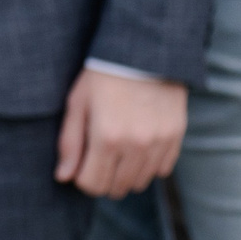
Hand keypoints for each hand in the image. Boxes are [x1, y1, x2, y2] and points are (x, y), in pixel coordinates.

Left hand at [55, 67, 187, 198]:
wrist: (144, 52)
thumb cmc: (102, 76)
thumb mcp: (78, 104)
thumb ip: (69, 143)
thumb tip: (64, 177)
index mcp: (107, 137)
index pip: (93, 184)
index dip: (82, 179)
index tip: (81, 166)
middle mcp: (136, 144)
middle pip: (116, 187)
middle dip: (102, 179)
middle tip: (96, 160)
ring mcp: (159, 142)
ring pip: (140, 182)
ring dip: (124, 175)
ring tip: (116, 153)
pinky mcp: (176, 136)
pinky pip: (162, 169)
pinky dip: (147, 166)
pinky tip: (137, 147)